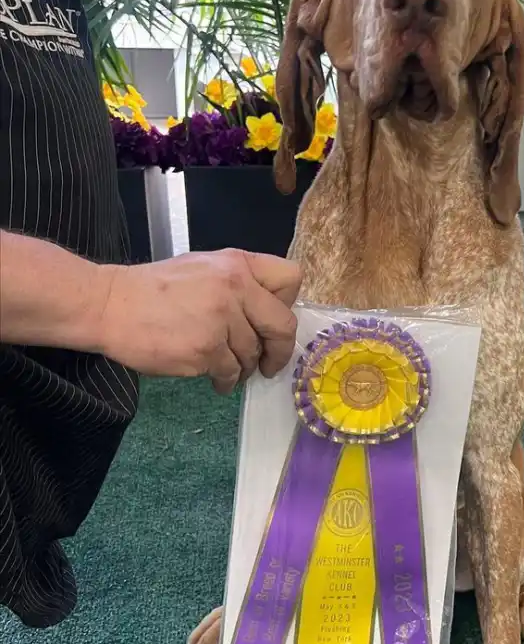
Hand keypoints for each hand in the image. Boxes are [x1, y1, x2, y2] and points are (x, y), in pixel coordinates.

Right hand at [93, 250, 301, 393]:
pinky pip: (230, 372)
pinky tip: (214, 377)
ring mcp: (221, 320)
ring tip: (226, 367)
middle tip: (270, 364)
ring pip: (253, 354)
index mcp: (237, 264)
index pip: (291, 278)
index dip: (287, 303)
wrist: (111, 305)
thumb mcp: (204, 268)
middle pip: (282, 326)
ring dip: (244, 368)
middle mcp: (236, 288)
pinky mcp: (206, 350)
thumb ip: (239, 283)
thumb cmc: (155, 289)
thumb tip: (266, 312)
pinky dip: (225, 380)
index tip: (274, 320)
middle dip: (279, 351)